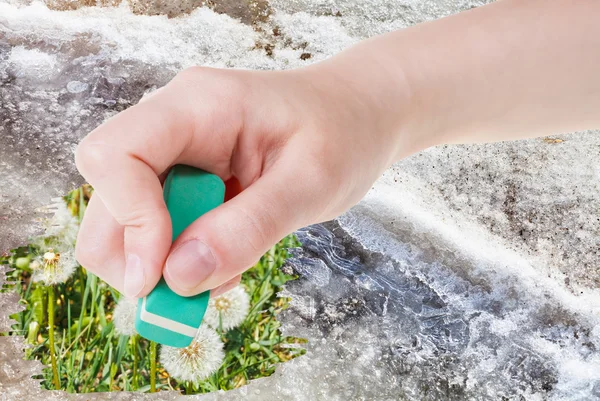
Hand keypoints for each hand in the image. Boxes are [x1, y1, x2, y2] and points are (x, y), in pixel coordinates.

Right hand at [74, 66, 408, 297]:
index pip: (114, 155)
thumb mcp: (311, 183)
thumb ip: (248, 228)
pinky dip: (183, 259)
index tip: (166, 272)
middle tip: (188, 294)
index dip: (128, 220)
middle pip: (106, 195)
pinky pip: (159, 229)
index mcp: (197, 106)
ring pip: (125, 220)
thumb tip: (178, 277)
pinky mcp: (185, 179)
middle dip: (136, 256)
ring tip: (224, 272)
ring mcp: (175, 153)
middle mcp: (172, 125)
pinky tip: (228, 258)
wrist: (357, 116)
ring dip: (164, 264)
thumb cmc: (343, 134)